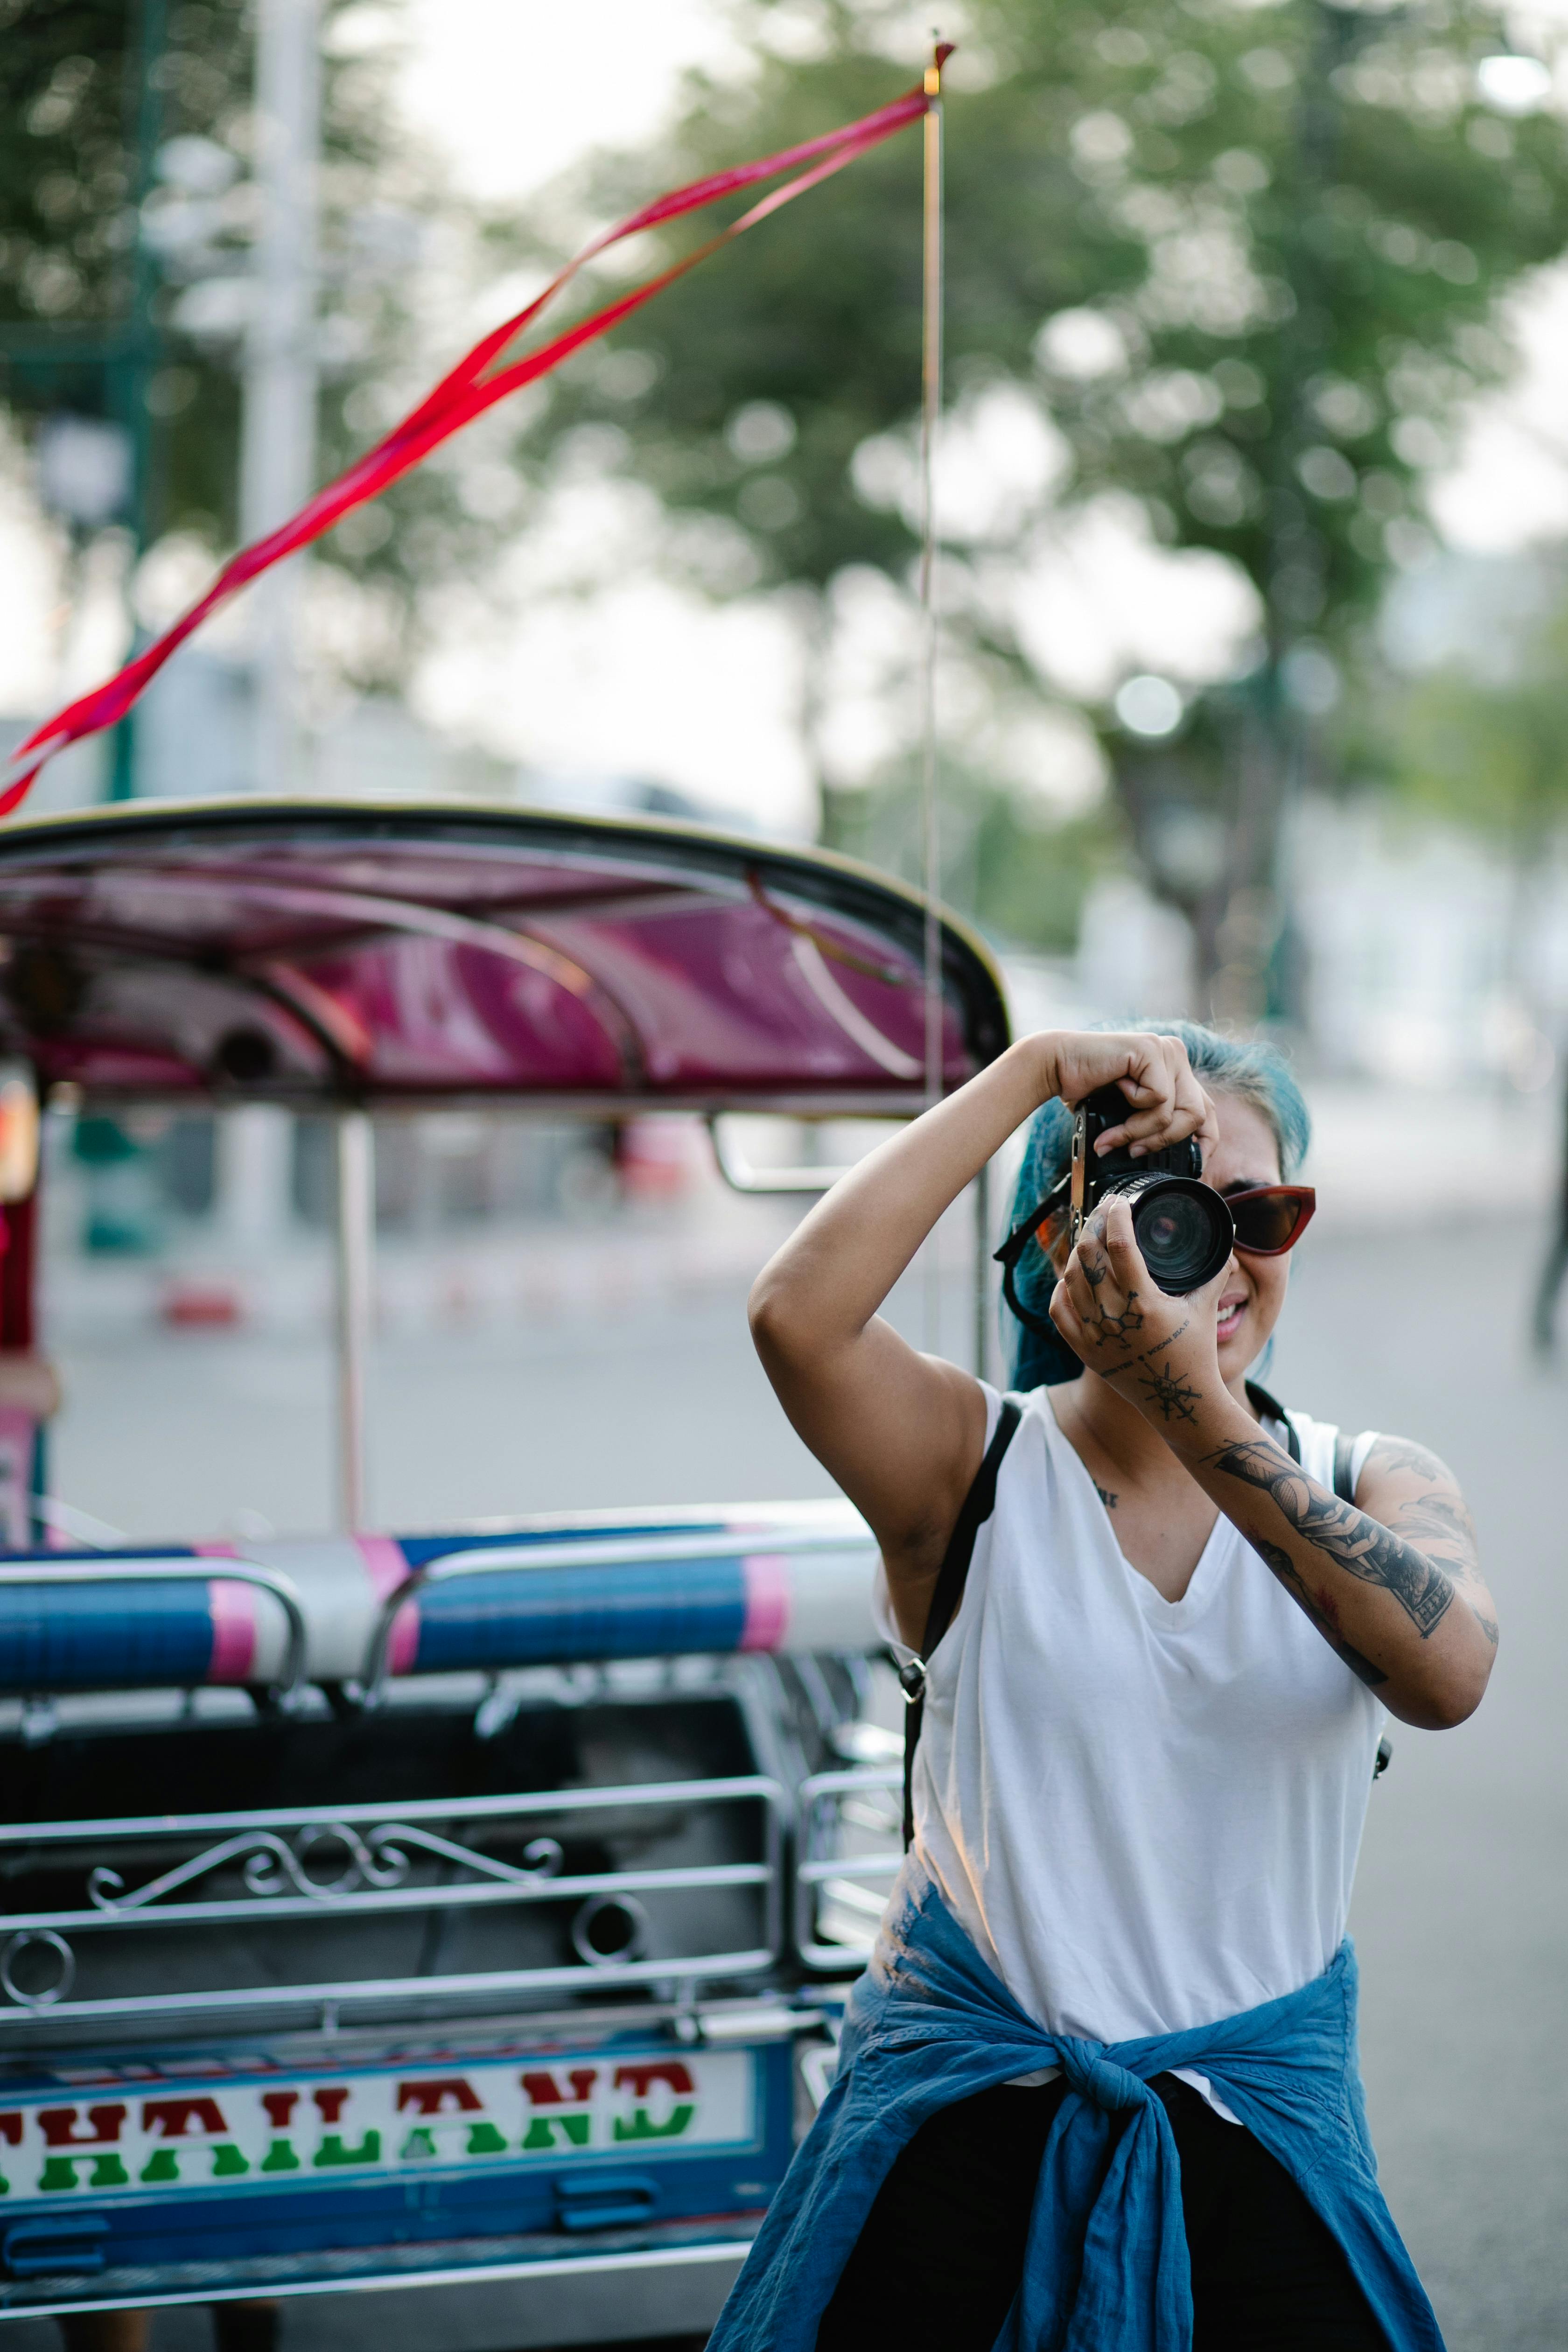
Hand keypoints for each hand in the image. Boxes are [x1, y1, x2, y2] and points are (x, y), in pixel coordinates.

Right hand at [1041, 1031, 1217, 1160]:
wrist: (1055, 1065)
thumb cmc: (1088, 1090)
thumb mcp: (1131, 1113)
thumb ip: (1154, 1123)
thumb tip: (1181, 1158)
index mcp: (1176, 1069)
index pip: (1207, 1111)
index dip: (1204, 1143)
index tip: (1191, 1167)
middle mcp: (1176, 1055)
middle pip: (1196, 1115)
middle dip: (1163, 1141)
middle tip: (1134, 1151)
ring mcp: (1165, 1050)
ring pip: (1175, 1111)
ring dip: (1141, 1132)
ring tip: (1115, 1136)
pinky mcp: (1151, 1049)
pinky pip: (1157, 1097)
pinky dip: (1133, 1109)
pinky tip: (1116, 1092)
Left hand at [1050, 1194, 1225, 1429]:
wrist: (1179, 1403)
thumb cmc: (1195, 1355)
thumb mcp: (1205, 1309)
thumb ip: (1213, 1272)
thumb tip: (1226, 1240)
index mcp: (1144, 1303)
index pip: (1118, 1244)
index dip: (1114, 1215)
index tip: (1118, 1202)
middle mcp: (1114, 1318)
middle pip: (1088, 1256)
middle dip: (1092, 1227)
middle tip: (1102, 1214)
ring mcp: (1095, 1335)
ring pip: (1070, 1280)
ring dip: (1077, 1254)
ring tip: (1089, 1239)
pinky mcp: (1084, 1351)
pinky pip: (1060, 1312)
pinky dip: (1061, 1290)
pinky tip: (1070, 1277)